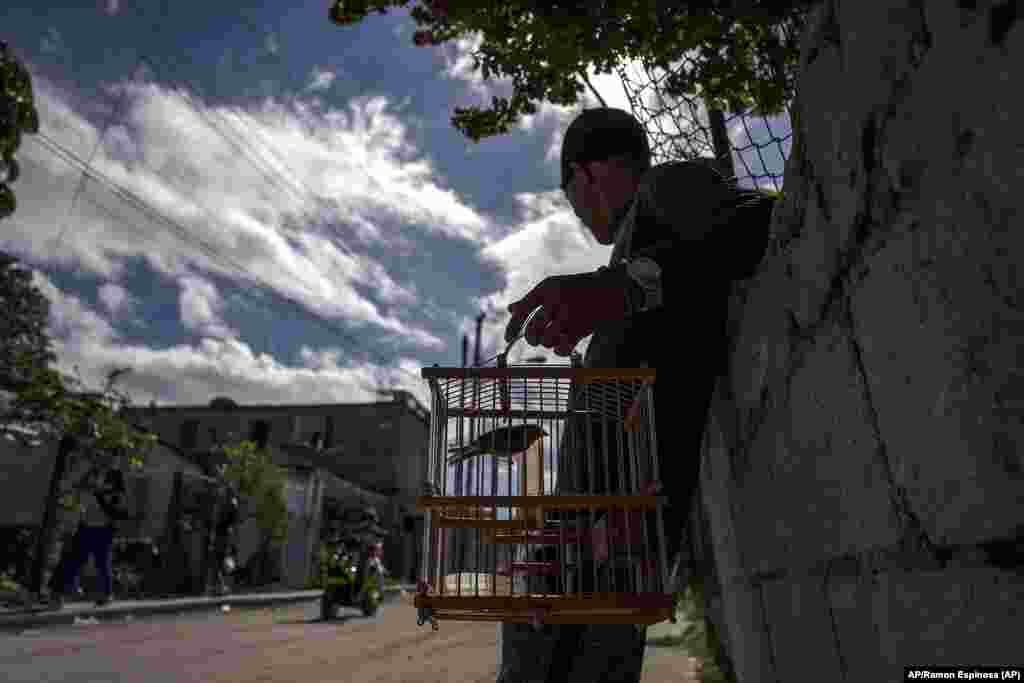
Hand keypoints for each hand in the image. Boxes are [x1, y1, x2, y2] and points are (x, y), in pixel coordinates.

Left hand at [504, 269, 629, 355]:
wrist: (613, 289)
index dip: (512, 326)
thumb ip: (531, 298)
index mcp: (547, 288)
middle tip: (537, 339)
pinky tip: (564, 344)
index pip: (523, 310)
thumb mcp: (554, 286)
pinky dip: (560, 350)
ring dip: (548, 343)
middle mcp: (556, 301)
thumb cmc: (579, 287)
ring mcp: (569, 315)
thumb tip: (510, 310)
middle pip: (532, 331)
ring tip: (556, 336)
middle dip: (532, 339)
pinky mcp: (581, 328)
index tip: (507, 338)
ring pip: (546, 341)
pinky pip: (561, 349)